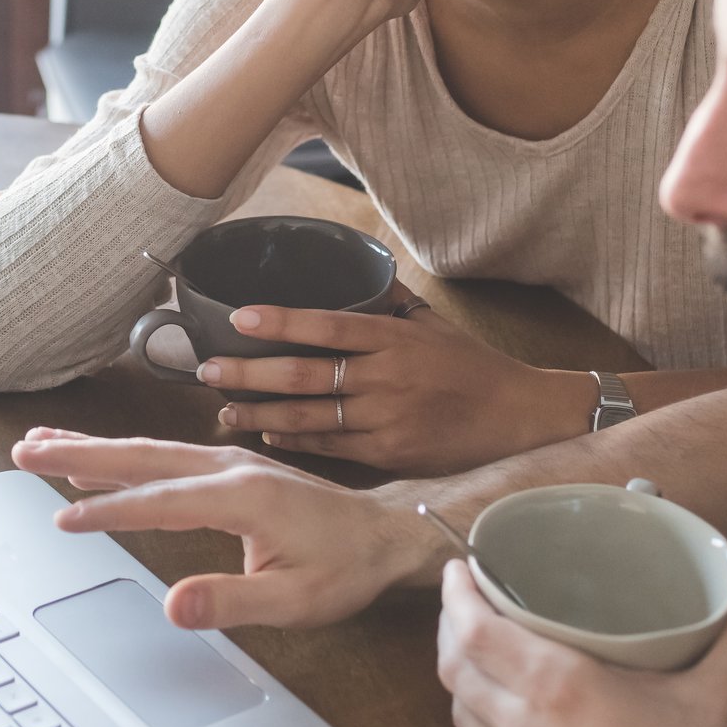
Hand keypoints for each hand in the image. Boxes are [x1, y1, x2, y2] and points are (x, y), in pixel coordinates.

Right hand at [8, 429, 437, 628]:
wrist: (385, 530)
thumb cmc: (344, 567)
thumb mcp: (294, 601)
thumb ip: (231, 601)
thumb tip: (172, 606)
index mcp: (240, 496)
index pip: (158, 502)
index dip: (109, 512)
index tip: (64, 521)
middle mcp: (228, 467)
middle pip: (141, 457)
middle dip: (80, 454)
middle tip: (25, 451)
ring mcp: (227, 461)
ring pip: (148, 449)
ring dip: (93, 446)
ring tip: (41, 443)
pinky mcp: (228, 466)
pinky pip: (164, 454)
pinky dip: (122, 453)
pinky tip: (97, 457)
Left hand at [204, 284, 574, 474]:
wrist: (519, 419)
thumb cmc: (472, 367)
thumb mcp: (433, 324)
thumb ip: (389, 301)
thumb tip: (351, 272)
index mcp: (394, 338)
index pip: (326, 324)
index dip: (280, 321)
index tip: (238, 317)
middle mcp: (386, 377)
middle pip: (304, 375)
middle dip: (249, 373)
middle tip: (207, 369)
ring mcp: (386, 418)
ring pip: (308, 416)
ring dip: (259, 413)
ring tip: (223, 408)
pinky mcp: (389, 453)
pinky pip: (330, 446)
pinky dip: (294, 440)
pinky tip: (265, 434)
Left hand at [437, 561, 726, 726]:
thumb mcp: (718, 699)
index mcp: (555, 686)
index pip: (474, 629)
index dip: (457, 593)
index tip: (460, 568)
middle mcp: (521, 722)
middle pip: (453, 665)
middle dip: (450, 626)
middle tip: (465, 601)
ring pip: (460, 707)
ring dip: (459, 673)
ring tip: (476, 648)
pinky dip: (478, 715)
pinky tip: (504, 708)